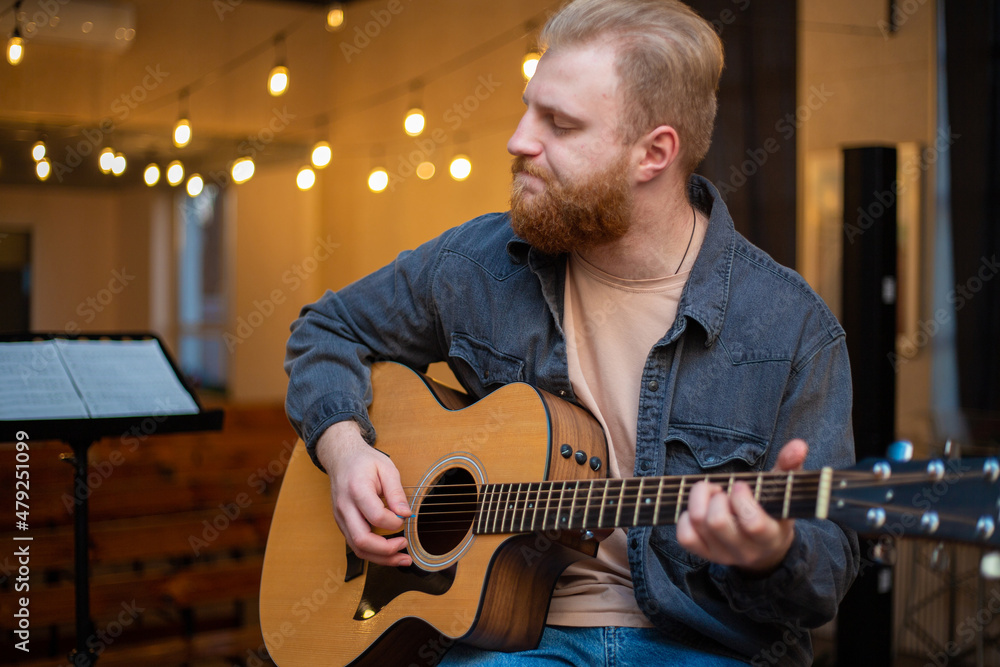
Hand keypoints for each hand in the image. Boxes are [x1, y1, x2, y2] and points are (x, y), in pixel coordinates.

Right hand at [315, 420, 412, 566]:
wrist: (341, 458)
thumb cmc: (364, 462)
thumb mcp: (386, 468)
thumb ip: (396, 492)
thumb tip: (405, 514)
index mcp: (357, 490)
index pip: (375, 516)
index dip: (394, 522)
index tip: (405, 517)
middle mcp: (345, 507)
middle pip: (362, 540)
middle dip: (386, 550)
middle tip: (405, 545)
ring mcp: (341, 518)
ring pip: (357, 548)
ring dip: (380, 558)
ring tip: (402, 559)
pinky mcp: (342, 524)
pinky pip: (355, 544)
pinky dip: (373, 552)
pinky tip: (389, 552)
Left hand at [675, 439, 807, 573]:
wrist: (765, 549)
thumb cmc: (772, 512)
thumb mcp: (783, 492)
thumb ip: (790, 467)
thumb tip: (798, 445)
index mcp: (770, 537)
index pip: (753, 523)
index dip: (742, 499)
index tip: (740, 485)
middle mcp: (745, 550)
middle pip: (717, 522)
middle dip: (715, 496)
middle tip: (722, 490)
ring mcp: (723, 554)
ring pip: (698, 524)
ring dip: (699, 499)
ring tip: (711, 493)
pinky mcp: (705, 554)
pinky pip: (685, 536)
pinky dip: (686, 516)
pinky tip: (700, 508)